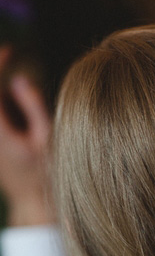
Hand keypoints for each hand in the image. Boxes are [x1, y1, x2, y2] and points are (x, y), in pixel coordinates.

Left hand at [0, 46, 53, 225]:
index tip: (11, 51)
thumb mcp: (48, 139)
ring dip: (2, 93)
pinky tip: (15, 100)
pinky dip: (4, 106)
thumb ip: (34, 107)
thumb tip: (19, 81)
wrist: (34, 205)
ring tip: (14, 77)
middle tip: (9, 56)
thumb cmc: (47, 175)